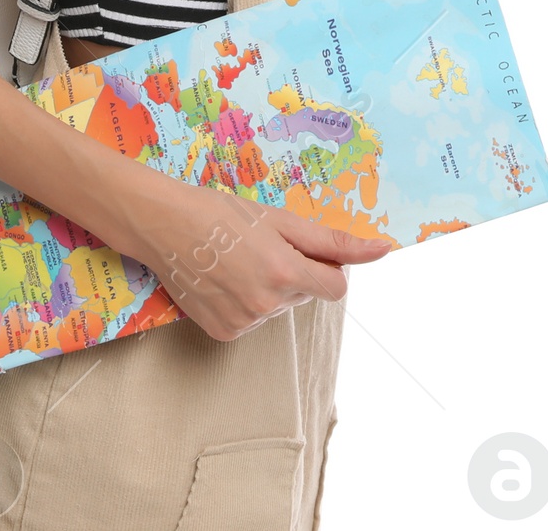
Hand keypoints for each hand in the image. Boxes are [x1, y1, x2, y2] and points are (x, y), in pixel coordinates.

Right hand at [128, 180, 393, 342]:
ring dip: (268, 287)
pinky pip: (252, 320)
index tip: (303, 250)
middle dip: (293, 272)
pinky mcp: (224, 334)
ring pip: (277, 307)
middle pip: (304, 294)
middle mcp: (267, 305)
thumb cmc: (223, 213)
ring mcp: (243, 323)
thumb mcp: (281, 219)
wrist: (165, 224)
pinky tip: (224, 280)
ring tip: (236, 260)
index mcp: (286, 273)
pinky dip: (245, 302)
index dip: (325, 267)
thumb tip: (383, 250)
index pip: (336, 287)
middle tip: (259, 246)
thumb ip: (333, 241)